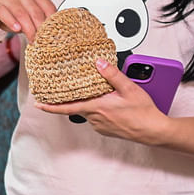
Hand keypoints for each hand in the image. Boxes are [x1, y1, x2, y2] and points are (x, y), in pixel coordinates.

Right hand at [0, 0, 55, 42]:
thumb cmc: (8, 14)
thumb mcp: (26, 17)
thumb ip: (38, 21)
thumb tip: (52, 34)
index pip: (47, 6)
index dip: (52, 21)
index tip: (54, 34)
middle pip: (35, 11)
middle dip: (40, 28)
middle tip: (42, 40)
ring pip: (22, 13)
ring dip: (28, 29)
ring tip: (32, 40)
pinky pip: (5, 13)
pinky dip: (12, 22)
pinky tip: (16, 30)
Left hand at [37, 58, 168, 143]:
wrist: (154, 131)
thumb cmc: (143, 113)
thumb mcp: (129, 88)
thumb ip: (112, 75)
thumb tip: (99, 63)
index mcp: (97, 107)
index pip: (67, 108)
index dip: (51, 106)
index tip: (39, 104)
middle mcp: (96, 119)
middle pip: (78, 106)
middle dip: (74, 99)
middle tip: (69, 90)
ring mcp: (101, 126)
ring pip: (88, 111)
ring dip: (90, 103)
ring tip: (100, 95)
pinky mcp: (107, 130)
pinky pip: (97, 117)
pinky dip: (98, 109)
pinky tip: (109, 105)